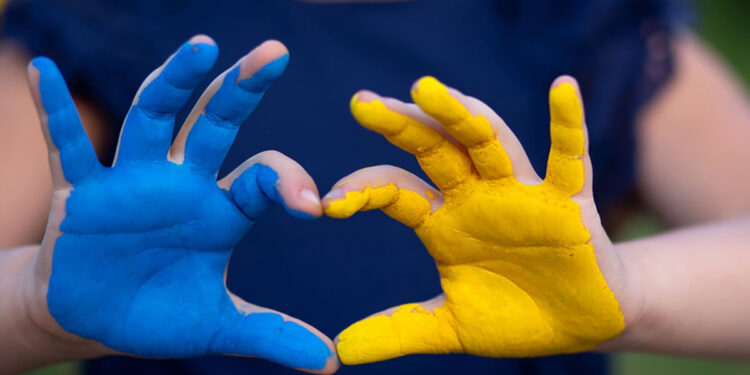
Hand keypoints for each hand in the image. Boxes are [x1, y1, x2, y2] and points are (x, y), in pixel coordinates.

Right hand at [25, 36, 337, 372]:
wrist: (96, 317)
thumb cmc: (160, 311)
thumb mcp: (217, 326)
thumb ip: (271, 335)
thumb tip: (331, 362)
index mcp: (222, 210)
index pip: (264, 179)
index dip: (289, 183)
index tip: (313, 205)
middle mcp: (183, 182)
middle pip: (215, 123)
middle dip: (242, 89)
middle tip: (274, 53)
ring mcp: (132, 181)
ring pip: (153, 118)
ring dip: (173, 83)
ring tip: (202, 46)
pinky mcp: (82, 192)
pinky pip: (68, 146)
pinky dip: (54, 111)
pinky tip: (42, 70)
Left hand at [324, 76, 636, 363]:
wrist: (579, 325)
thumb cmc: (515, 316)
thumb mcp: (451, 327)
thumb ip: (400, 331)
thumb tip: (340, 351)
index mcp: (443, 221)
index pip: (395, 192)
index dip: (363, 192)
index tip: (328, 204)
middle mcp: (475, 197)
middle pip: (434, 149)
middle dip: (401, 126)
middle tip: (363, 103)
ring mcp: (520, 193)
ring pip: (488, 142)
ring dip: (460, 115)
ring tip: (427, 88)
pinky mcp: (568, 201)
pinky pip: (569, 158)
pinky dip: (568, 124)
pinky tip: (562, 87)